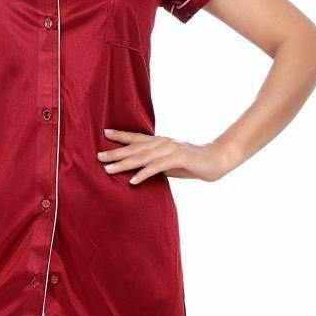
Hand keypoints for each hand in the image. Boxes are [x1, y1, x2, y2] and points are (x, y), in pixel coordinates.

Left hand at [96, 128, 234, 183]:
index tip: (104, 134)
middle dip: (116, 152)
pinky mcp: (178, 159)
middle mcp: (162, 143)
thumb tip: (140, 170)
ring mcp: (170, 150)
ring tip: (109, 169)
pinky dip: (144, 174)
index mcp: (160, 142)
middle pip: (135, 148)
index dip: (121, 136)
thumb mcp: (170, 163)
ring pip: (143, 157)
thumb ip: (156, 164)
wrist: (217, 160)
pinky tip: (133, 181)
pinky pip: (157, 167)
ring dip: (125, 164)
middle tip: (98, 157)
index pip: (137, 138)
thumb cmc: (193, 163)